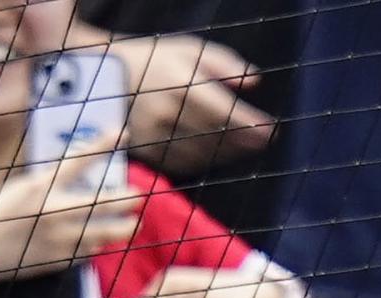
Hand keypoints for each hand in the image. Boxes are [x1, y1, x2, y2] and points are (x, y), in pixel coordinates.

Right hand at [0, 157, 143, 288]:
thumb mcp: (21, 189)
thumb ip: (51, 186)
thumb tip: (80, 184)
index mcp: (40, 186)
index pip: (78, 160)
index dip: (102, 145)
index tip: (123, 133)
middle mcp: (52, 211)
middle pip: (101, 202)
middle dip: (124, 200)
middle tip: (139, 196)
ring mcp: (59, 238)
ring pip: (103, 233)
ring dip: (122, 228)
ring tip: (134, 224)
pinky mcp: (61, 260)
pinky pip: (88, 252)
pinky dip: (94, 246)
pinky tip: (98, 243)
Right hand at [109, 31, 272, 177]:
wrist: (109, 77)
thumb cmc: (158, 62)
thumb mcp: (189, 50)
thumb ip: (224, 64)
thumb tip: (255, 80)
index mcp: (181, 85)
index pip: (225, 112)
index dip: (251, 125)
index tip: (272, 130)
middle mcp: (169, 113)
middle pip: (218, 137)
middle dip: (245, 141)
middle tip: (263, 141)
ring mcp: (157, 136)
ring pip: (205, 154)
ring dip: (229, 154)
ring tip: (245, 147)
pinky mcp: (150, 152)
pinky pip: (186, 164)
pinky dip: (207, 161)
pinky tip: (218, 153)